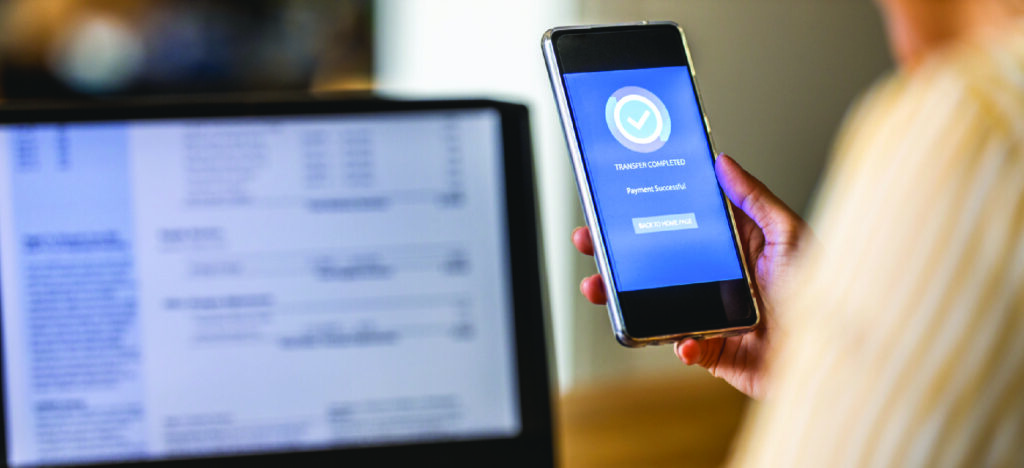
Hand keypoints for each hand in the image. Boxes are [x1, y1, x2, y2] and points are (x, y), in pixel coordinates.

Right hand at [573, 154, 807, 399]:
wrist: (843, 352)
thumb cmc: (829, 290)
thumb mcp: (791, 233)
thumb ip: (755, 200)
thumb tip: (724, 162)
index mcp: (733, 247)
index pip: (677, 226)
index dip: (644, 216)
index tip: (613, 205)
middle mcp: (718, 280)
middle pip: (657, 265)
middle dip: (618, 256)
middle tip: (591, 243)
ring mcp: (713, 315)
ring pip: (657, 305)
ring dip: (626, 300)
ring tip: (603, 291)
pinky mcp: (717, 351)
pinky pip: (687, 348)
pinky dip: (682, 346)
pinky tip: (682, 340)